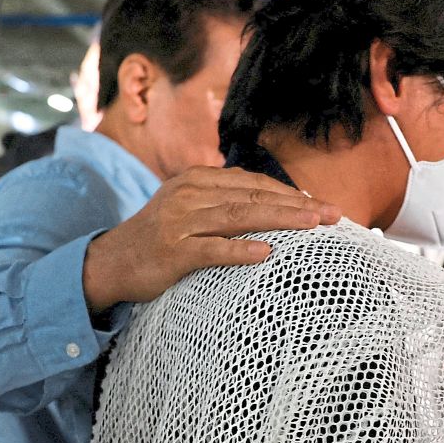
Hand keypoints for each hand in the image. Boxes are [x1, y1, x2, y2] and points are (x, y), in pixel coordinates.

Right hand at [82, 166, 341, 310]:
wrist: (111, 262)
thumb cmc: (159, 239)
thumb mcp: (189, 209)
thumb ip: (223, 202)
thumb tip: (274, 204)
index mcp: (197, 180)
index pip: (252, 182)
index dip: (289, 192)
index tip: (321, 204)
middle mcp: (190, 194)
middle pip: (253, 196)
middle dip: (297, 205)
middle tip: (332, 214)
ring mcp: (180, 222)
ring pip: (239, 217)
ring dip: (280, 220)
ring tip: (313, 226)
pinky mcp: (173, 251)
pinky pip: (212, 250)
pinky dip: (240, 251)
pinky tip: (266, 254)